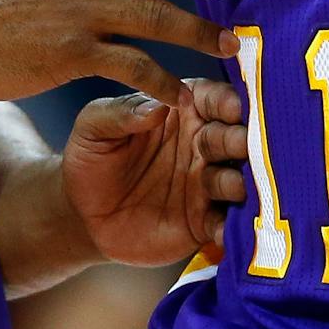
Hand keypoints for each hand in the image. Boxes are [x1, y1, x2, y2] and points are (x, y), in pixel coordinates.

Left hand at [62, 78, 247, 266]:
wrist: (84, 216)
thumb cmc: (90, 159)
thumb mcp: (92, 128)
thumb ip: (120, 113)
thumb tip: (156, 107)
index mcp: (183, 109)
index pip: (214, 98)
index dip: (226, 101)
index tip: (233, 108)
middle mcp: (205, 142)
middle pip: (235, 137)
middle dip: (245, 140)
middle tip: (244, 145)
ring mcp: (208, 183)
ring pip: (238, 179)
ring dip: (244, 182)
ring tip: (237, 186)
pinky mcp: (205, 221)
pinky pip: (226, 224)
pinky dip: (231, 227)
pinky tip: (226, 230)